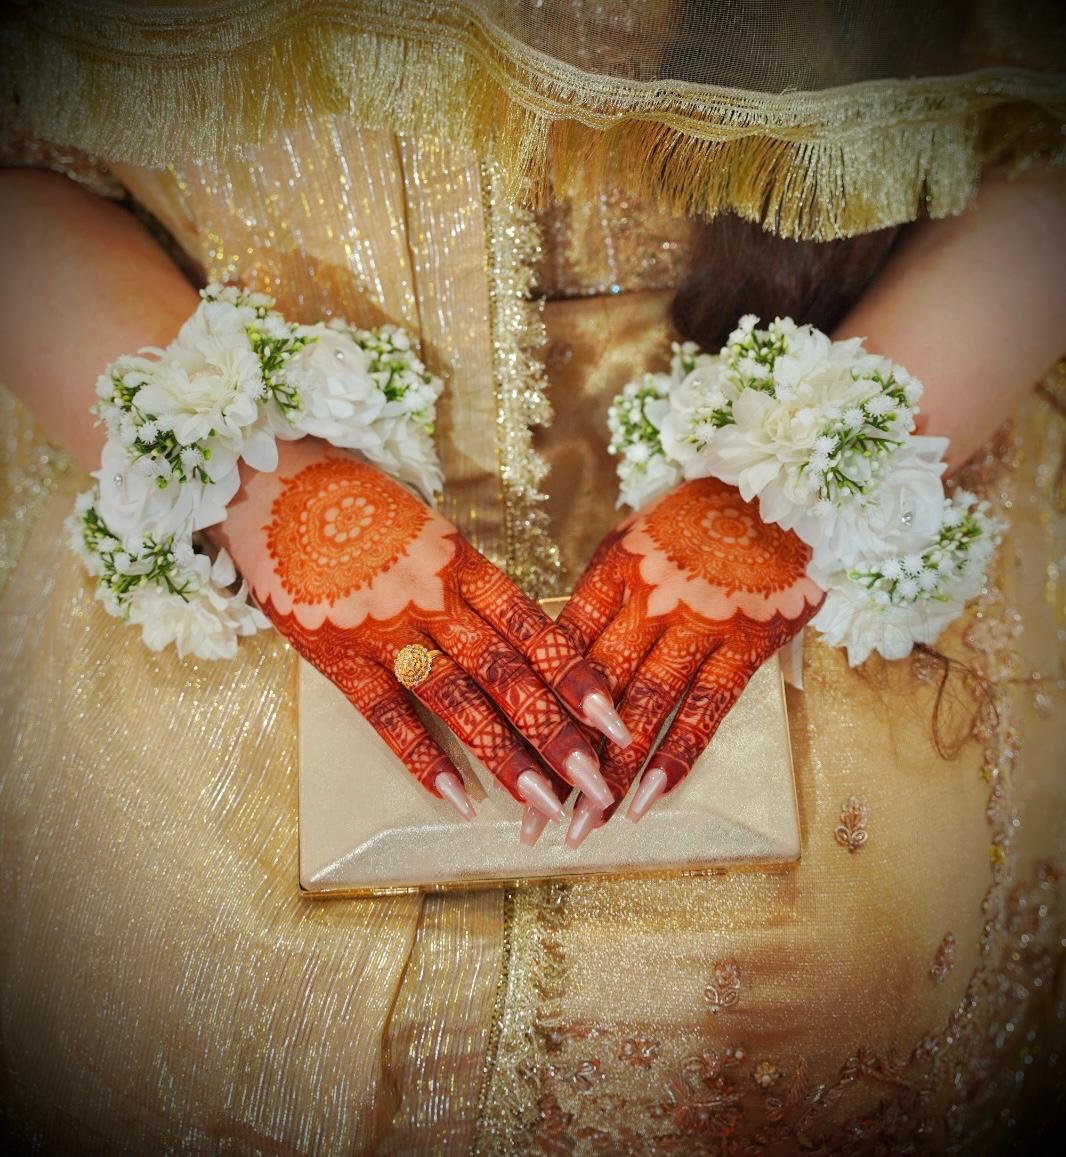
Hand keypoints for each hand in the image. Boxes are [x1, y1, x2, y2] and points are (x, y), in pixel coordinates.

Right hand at [217, 439, 628, 838]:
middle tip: (598, 785)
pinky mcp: (336, 656)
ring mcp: (384, 629)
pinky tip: (459, 801)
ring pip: (457, 700)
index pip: (533, 630)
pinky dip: (423, 760)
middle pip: (507, 674)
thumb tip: (523, 642)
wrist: (271, 478)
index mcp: (463, 564)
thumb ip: (470, 586)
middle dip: (558, 733)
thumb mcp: (428, 531)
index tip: (617, 721)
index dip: (578, 678)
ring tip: (544, 803)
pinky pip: (387, 716)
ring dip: (504, 755)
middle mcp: (433, 599)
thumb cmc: (360, 505)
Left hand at [556, 477, 823, 844]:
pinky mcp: (746, 643)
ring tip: (581, 829)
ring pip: (642, 711)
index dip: (529, 710)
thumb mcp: (634, 537)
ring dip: (610, 775)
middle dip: (557, 760)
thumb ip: (597, 596)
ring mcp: (698, 622)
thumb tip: (554, 654)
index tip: (503, 760)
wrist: (786, 485)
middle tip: (530, 821)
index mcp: (611, 571)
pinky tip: (647, 802)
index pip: (558, 652)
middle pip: (589, 693)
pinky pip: (705, 711)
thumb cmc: (698, 516)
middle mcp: (648, 599)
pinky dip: (675, 759)